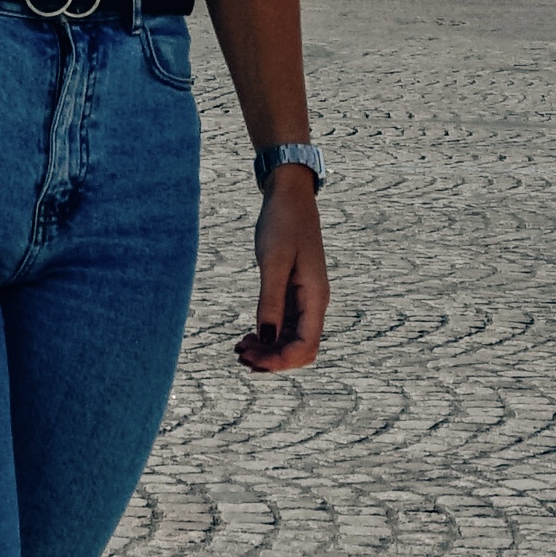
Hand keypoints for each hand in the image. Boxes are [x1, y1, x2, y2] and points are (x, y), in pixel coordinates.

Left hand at [237, 165, 328, 374]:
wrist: (289, 195)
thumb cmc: (283, 222)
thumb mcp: (273, 261)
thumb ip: (270, 301)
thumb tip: (267, 338)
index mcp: (315, 297)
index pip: (306, 346)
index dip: (281, 361)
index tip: (253, 361)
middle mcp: (314, 302)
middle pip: (300, 349)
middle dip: (273, 359)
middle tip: (240, 357)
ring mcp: (305, 298)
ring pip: (291, 339)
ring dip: (268, 349)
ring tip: (240, 348)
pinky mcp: (294, 292)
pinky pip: (284, 324)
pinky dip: (268, 334)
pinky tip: (248, 335)